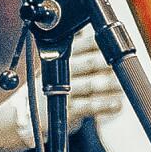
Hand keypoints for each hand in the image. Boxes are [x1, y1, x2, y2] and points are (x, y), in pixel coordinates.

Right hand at [0, 29, 125, 151]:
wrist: (27, 114)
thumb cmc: (51, 87)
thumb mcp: (57, 66)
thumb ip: (79, 53)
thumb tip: (103, 37)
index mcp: (60, 57)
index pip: (81, 45)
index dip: (98, 43)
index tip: (115, 44)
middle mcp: (61, 72)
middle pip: (88, 63)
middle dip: (107, 63)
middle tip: (123, 64)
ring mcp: (64, 91)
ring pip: (91, 84)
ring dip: (110, 85)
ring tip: (123, 85)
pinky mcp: (68, 110)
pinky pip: (90, 106)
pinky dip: (105, 105)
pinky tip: (116, 104)